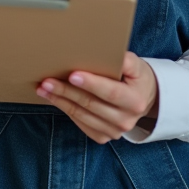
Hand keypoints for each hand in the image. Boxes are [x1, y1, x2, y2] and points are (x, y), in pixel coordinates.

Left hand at [36, 52, 158, 143]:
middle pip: (91, 105)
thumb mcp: (137, 65)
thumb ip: (125, 60)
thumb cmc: (137, 78)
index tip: (72, 75)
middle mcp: (126, 120)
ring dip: (60, 101)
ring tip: (44, 89)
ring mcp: (114, 131)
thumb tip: (105, 52)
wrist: (144, 99)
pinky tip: (55, 99)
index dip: (91, 84)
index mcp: (135, 101)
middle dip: (67, 92)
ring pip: (82, 115)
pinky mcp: (104, 136)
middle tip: (47, 81)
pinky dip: (66, 111)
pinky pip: (81, 124)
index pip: (110, 93)